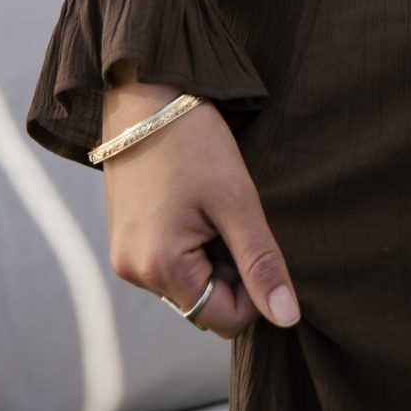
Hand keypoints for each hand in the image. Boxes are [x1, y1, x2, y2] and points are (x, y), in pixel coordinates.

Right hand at [99, 62, 301, 341]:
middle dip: (227, 271)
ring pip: (188, 284)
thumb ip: (261, 263)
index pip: (225, 319)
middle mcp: (134, 272)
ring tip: (206, 205)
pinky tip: (189, 204)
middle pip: (204, 304)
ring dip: (208, 257)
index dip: (252, 288)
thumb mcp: (236, 200)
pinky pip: (167, 264)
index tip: (249, 236)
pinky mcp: (124, 238)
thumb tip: (287, 318)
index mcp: (159, 269)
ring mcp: (125, 255)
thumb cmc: (192, 139)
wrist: (145, 91)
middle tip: (227, 216)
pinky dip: (187, 245)